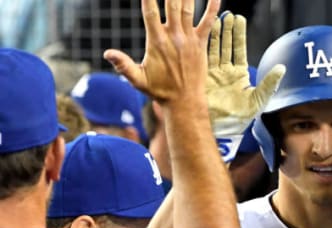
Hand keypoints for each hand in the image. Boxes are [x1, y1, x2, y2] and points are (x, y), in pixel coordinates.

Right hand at [103, 0, 218, 103]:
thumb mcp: (138, 79)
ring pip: (187, 8)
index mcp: (156, 41)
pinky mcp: (201, 44)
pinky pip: (208, 22)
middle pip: (171, 4)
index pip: (149, 11)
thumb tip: (107, 53)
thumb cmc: (160, 91)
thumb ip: (123, 65)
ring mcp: (188, 39)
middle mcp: (173, 37)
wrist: (184, 102)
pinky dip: (213, 7)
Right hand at [206, 12, 285, 162]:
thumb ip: (269, 83)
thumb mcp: (258, 100)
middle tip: (228, 14)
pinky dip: (202, 46)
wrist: (222, 129)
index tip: (238, 19)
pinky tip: (202, 33)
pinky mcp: (202, 78)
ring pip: (213, 49)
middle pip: (226, 46)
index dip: (238, 35)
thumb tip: (282, 68)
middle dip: (227, 30)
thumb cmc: (241, 118)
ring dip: (215, 35)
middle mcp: (226, 72)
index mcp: (239, 75)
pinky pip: (202, 59)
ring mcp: (213, 74)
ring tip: (217, 19)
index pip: (239, 50)